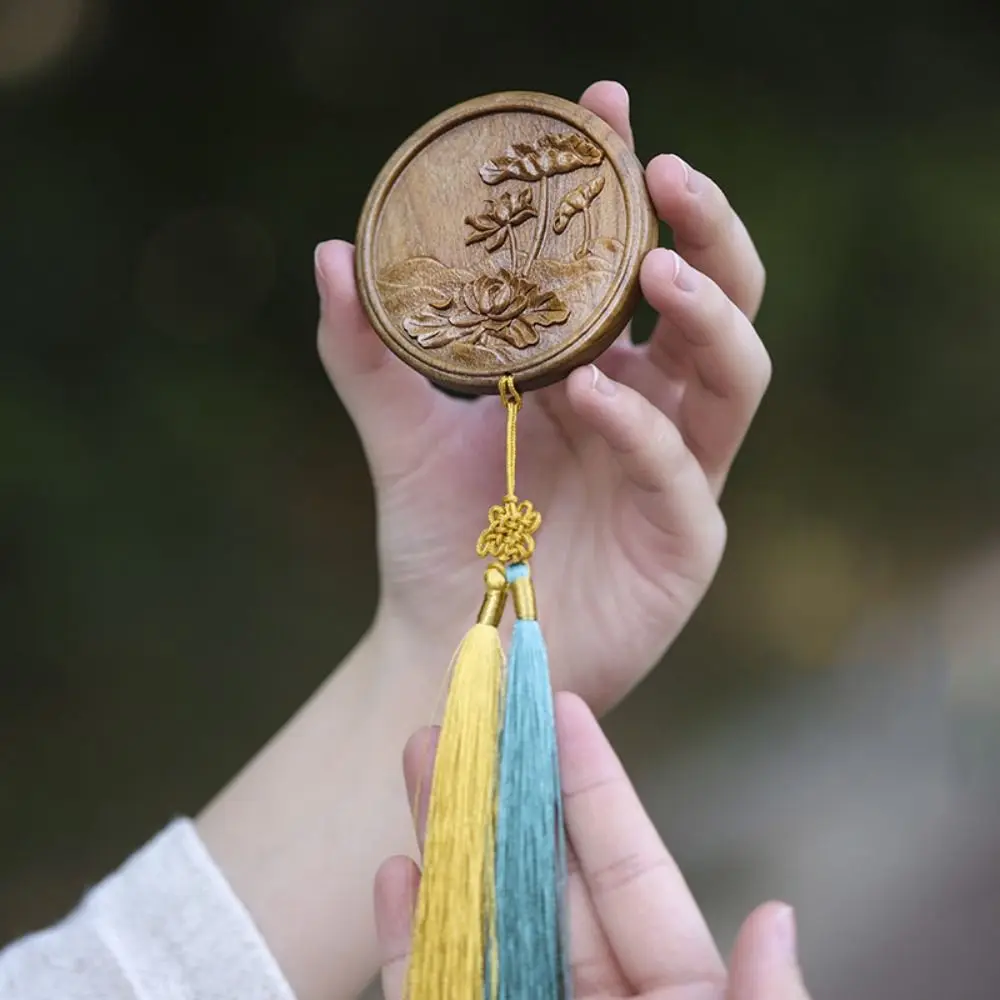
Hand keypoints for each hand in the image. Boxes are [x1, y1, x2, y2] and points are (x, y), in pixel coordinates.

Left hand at [315, 80, 768, 711]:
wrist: (449, 635)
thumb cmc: (442, 533)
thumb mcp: (398, 429)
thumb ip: (368, 350)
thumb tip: (334, 254)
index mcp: (603, 369)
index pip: (641, 265)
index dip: (636, 188)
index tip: (609, 110)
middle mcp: (654, 410)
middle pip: (722, 303)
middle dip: (709, 234)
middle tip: (668, 176)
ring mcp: (679, 474)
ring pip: (735, 376)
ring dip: (706, 316)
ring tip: (652, 268)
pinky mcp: (685, 541)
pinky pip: (682, 473)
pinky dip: (642, 428)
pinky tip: (592, 395)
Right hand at [375, 694, 811, 999]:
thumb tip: (777, 913)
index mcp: (670, 997)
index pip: (629, 873)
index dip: (595, 786)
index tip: (563, 703)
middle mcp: (592, 999)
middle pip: (542, 878)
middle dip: (504, 787)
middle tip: (470, 708)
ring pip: (478, 920)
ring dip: (446, 837)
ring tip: (420, 752)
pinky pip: (428, 991)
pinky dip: (407, 939)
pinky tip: (394, 871)